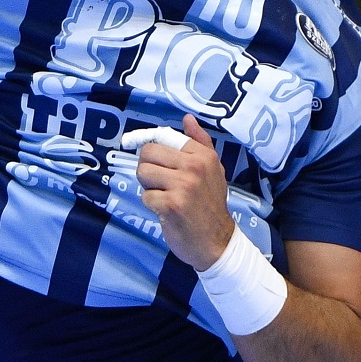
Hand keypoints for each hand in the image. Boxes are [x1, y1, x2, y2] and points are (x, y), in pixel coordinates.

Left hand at [134, 115, 235, 271]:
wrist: (218, 243)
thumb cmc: (211, 205)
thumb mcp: (213, 169)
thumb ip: (200, 142)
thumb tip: (187, 118)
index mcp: (202, 155)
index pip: (163, 138)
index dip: (155, 152)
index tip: (159, 164)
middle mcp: (194, 166)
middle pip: (147, 153)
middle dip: (148, 169)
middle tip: (162, 183)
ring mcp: (182, 185)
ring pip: (142, 173)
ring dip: (148, 187)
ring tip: (165, 196)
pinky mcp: (170, 205)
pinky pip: (145, 196)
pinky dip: (152, 205)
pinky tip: (166, 211)